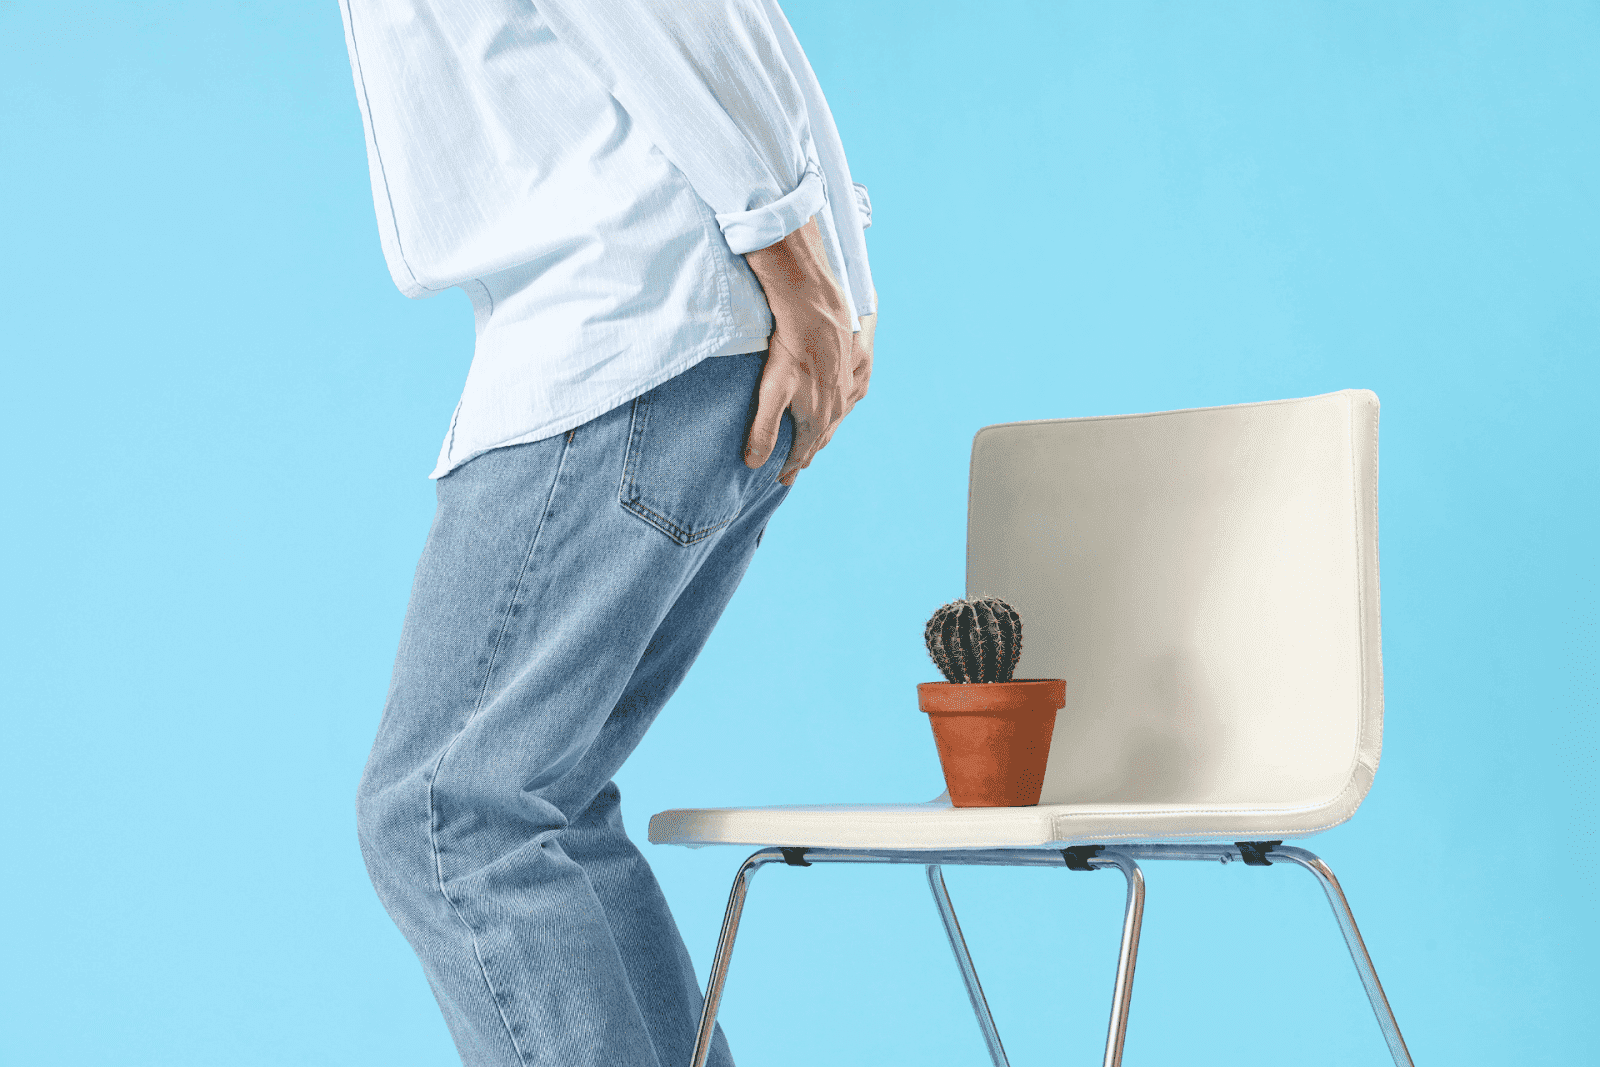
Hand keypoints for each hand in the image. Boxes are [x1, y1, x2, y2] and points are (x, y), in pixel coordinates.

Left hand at [741, 216, 872, 485]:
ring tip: (814, 443)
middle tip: (795, 470)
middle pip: (820, 440)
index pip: (801, 453)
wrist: (816, 310)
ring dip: (823, 434)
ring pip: (835, 420)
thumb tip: (753, 464)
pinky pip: (848, 397)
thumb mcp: (770, 393)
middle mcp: (836, 408)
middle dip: (806, 456)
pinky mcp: (854, 366)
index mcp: (817, 419)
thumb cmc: (790, 351)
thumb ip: (763, 430)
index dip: (789, 468)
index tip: (780, 480)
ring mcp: (848, 387)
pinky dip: (839, 409)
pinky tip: (838, 405)